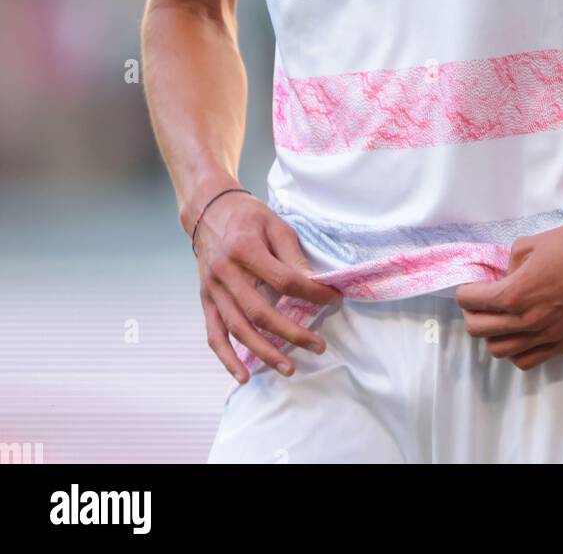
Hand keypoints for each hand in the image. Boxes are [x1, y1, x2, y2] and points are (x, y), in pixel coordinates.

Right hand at [194, 191, 343, 383]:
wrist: (209, 211)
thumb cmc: (247, 217)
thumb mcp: (275, 224)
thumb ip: (293, 255)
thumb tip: (316, 283)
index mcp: (245, 249)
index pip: (284, 280)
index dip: (311, 293)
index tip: (334, 300)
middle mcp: (226, 272)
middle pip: (260, 312)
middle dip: (291, 333)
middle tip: (318, 345)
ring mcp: (213, 289)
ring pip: (238, 329)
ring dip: (263, 352)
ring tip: (289, 368)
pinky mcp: (206, 300)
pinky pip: (215, 334)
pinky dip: (227, 358)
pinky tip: (244, 376)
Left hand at [454, 213, 562, 369]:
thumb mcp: (531, 243)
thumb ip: (510, 263)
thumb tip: (505, 276)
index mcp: (517, 293)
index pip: (474, 302)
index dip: (465, 294)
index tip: (467, 289)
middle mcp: (528, 321)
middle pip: (481, 331)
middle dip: (472, 315)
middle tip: (477, 303)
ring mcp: (547, 337)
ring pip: (501, 351)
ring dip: (492, 336)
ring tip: (498, 320)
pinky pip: (527, 360)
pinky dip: (516, 350)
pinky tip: (519, 334)